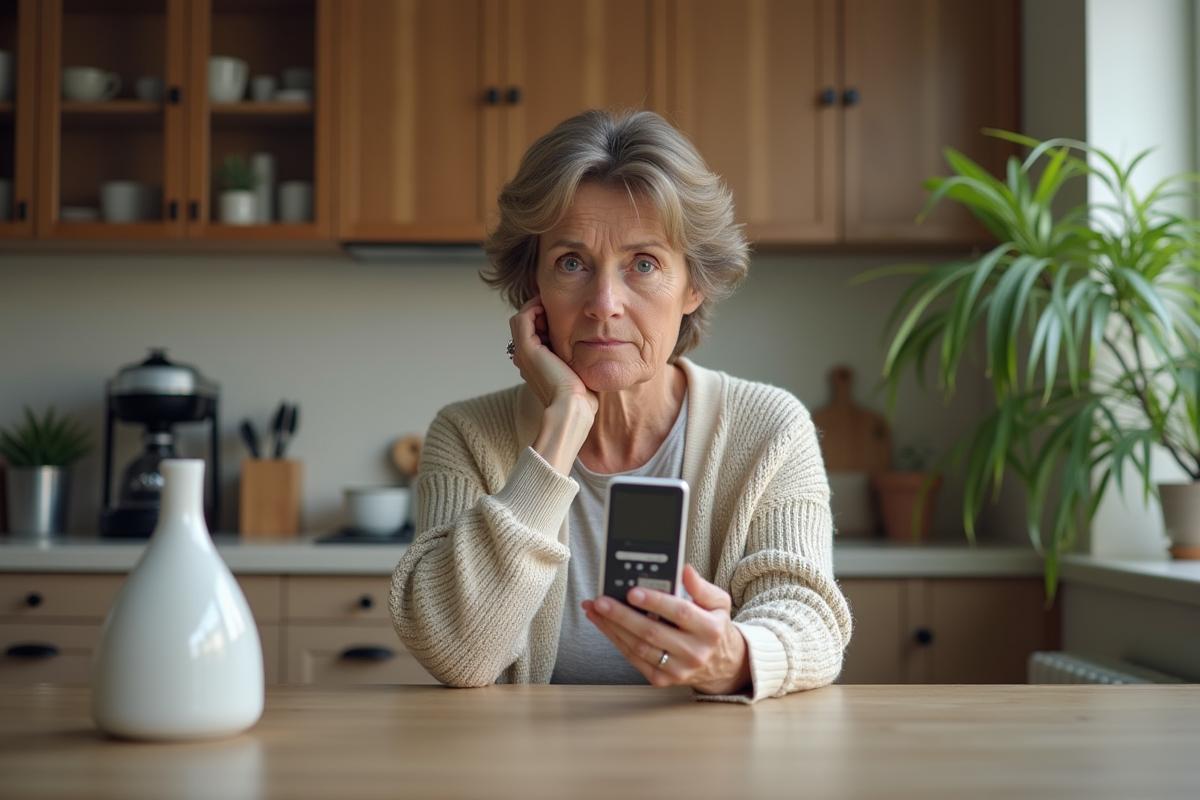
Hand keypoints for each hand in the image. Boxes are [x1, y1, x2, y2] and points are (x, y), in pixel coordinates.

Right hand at [509, 295, 596, 412]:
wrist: (572, 405)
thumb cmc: (579, 394)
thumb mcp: (575, 371)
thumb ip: (573, 359)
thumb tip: (587, 348)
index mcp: (532, 365)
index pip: (531, 334)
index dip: (542, 320)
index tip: (559, 312)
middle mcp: (523, 358)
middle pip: (524, 325)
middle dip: (538, 312)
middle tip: (554, 305)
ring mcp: (522, 353)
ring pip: (521, 320)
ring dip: (535, 308)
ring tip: (550, 303)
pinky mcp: (527, 349)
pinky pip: (522, 319)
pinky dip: (533, 308)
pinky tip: (547, 306)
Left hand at [583, 565, 751, 694]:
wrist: (721, 665)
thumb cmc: (713, 627)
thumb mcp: (718, 603)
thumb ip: (701, 587)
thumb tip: (684, 570)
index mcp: (710, 630)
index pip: (680, 613)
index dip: (655, 602)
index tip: (632, 591)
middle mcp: (694, 653)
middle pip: (652, 633)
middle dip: (622, 615)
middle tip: (601, 601)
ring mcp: (677, 670)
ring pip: (638, 647)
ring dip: (612, 627)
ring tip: (595, 609)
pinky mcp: (662, 679)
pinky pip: (633, 659)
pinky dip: (616, 640)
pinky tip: (604, 625)